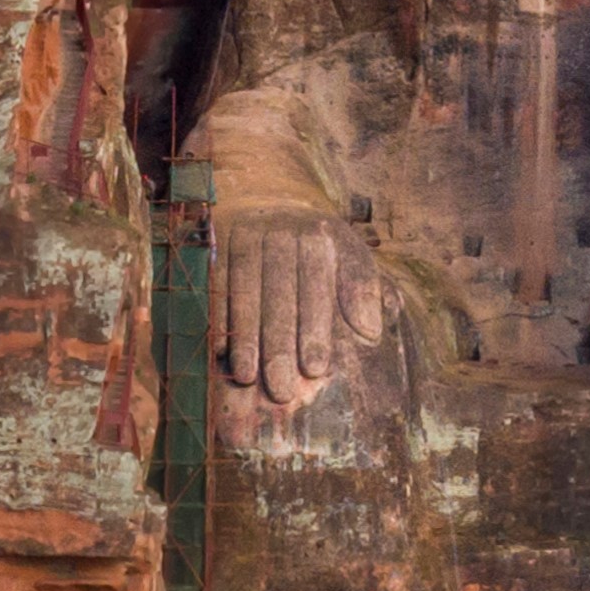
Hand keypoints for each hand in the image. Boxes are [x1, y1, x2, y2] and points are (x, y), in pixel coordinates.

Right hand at [212, 209, 384, 412]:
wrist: (276, 200)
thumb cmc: (322, 247)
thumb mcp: (351, 255)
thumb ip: (366, 290)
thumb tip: (372, 331)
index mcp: (319, 236)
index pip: (317, 289)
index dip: (316, 330)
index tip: (316, 370)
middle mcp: (281, 232)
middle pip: (279, 296)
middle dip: (279, 345)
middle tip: (281, 390)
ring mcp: (247, 236)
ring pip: (244, 292)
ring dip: (245, 337)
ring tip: (246, 377)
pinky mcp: (220, 245)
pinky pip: (217, 285)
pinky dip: (218, 317)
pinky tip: (219, 350)